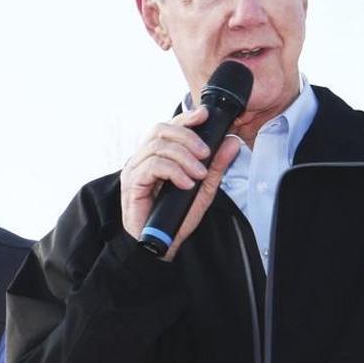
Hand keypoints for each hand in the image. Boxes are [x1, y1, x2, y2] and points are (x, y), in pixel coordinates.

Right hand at [120, 106, 240, 260]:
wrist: (160, 247)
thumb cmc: (175, 219)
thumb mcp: (203, 190)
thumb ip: (216, 166)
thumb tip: (231, 142)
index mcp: (157, 156)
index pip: (169, 127)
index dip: (186, 118)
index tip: (205, 116)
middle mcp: (142, 158)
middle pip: (161, 130)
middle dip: (187, 137)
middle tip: (206, 153)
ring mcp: (135, 170)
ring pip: (158, 146)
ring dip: (183, 157)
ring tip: (198, 174)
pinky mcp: (132, 184)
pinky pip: (152, 166)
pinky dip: (173, 171)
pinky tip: (186, 183)